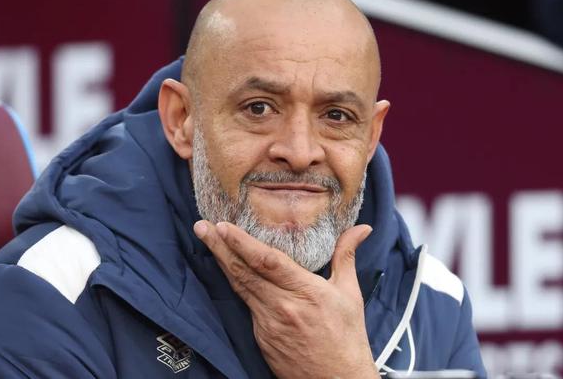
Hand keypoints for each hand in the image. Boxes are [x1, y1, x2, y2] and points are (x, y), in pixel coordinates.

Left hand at [193, 220, 378, 378]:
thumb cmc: (347, 338)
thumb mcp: (350, 294)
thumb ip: (346, 256)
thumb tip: (361, 228)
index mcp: (306, 292)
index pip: (267, 262)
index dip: (243, 243)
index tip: (225, 226)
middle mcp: (282, 307)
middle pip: (243, 272)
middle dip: (219, 247)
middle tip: (201, 226)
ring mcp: (267, 324)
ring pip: (239, 287)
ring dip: (220, 262)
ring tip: (206, 239)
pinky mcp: (260, 337)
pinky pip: (246, 304)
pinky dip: (235, 284)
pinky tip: (226, 269)